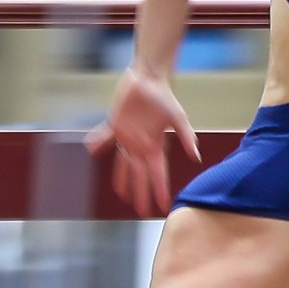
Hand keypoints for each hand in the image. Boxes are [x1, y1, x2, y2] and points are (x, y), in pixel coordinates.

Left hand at [85, 68, 198, 216]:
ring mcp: (126, 136)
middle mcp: (141, 145)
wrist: (149, 77)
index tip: (162, 207)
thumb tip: (196, 156)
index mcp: (155, 146)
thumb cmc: (164, 96)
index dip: (159, 190)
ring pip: (123, 164)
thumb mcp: (178, 116)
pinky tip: (92, 150)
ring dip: (122, 179)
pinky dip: (98, 143)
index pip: (157, 174)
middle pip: (140, 174)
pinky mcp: (114, 124)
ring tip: (121, 194)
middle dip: (141, 192)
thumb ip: (186, 136)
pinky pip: (103, 137)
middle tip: (140, 210)